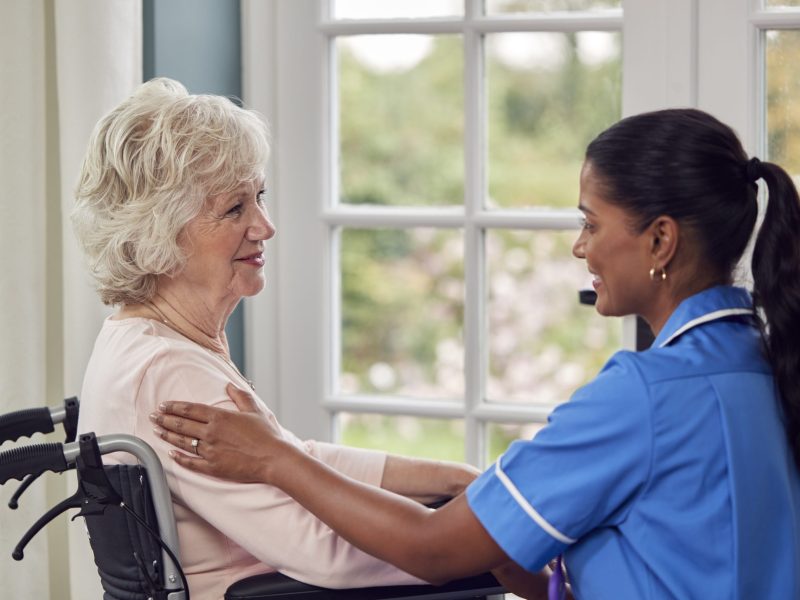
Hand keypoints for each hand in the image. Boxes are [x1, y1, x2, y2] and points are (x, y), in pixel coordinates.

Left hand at [150, 383, 287, 482]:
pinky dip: (179, 458)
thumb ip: (240, 396)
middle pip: (182, 424)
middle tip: (153, 416)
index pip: (191, 409)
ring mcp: (210, 451)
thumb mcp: (254, 410)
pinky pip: (191, 462)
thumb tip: (229, 385)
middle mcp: (211, 433)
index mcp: (220, 417)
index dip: (175, 407)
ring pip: (183, 442)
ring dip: (168, 435)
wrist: (273, 459)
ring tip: (157, 431)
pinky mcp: (213, 467)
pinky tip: (171, 454)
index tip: (163, 405)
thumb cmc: (266, 435)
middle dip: (165, 419)